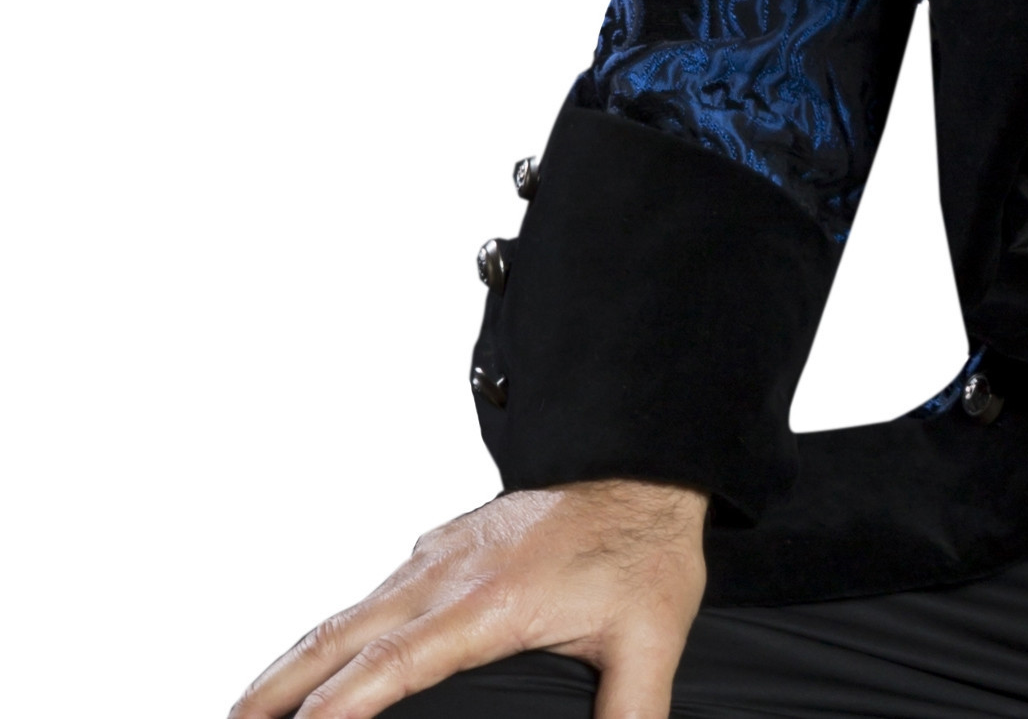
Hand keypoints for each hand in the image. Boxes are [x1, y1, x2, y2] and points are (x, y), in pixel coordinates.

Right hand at [232, 480, 707, 718]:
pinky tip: (326, 652)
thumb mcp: (651, 635)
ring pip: (348, 611)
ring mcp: (442, 554)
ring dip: (293, 660)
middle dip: (275, 691)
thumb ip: (630, 709)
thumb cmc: (645, 541)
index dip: (335, 707)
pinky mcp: (448, 542)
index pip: (389, 665)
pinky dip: (335, 627)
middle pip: (338, 638)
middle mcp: (447, 575)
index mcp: (487, 603)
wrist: (647, 459)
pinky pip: (374, 591)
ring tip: (252, 706)